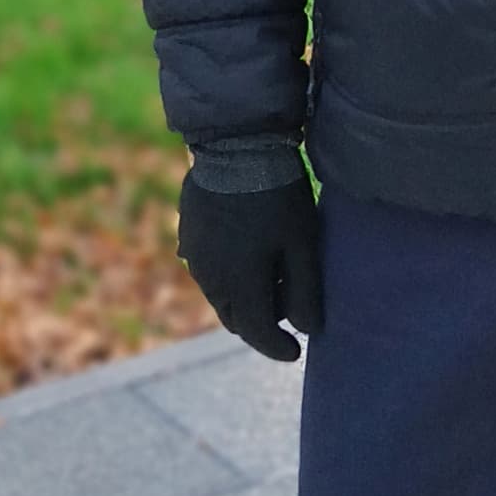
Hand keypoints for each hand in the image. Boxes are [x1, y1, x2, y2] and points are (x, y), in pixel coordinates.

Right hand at [176, 159, 324, 363]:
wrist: (236, 144)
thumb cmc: (277, 195)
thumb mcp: (302, 242)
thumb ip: (305, 291)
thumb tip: (308, 330)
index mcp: (238, 285)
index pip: (258, 333)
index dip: (278, 348)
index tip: (296, 351)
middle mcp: (209, 277)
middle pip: (235, 318)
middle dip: (260, 324)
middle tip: (286, 311)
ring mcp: (194, 255)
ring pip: (220, 294)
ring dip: (243, 298)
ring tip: (270, 278)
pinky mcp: (188, 233)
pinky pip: (208, 269)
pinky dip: (228, 274)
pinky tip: (248, 252)